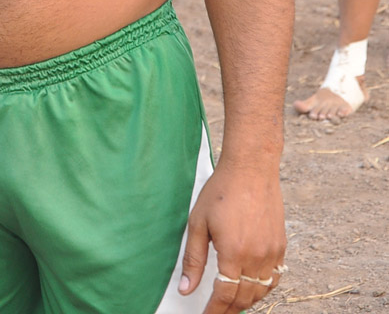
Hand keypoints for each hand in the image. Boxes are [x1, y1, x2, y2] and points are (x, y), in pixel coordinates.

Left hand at [180, 161, 285, 311]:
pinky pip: (275, 278)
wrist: (251, 168)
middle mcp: (256, 257)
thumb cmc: (222, 191)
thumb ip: (193, 259)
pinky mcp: (281, 246)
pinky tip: (252, 286)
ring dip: (246, 301)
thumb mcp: (198, 222)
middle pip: (244, 298)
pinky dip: (263, 288)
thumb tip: (186, 289)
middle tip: (216, 312)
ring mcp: (272, 252)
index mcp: (233, 253)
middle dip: (229, 310)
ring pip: (261, 291)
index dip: (214, 311)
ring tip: (232, 303)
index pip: (224, 296)